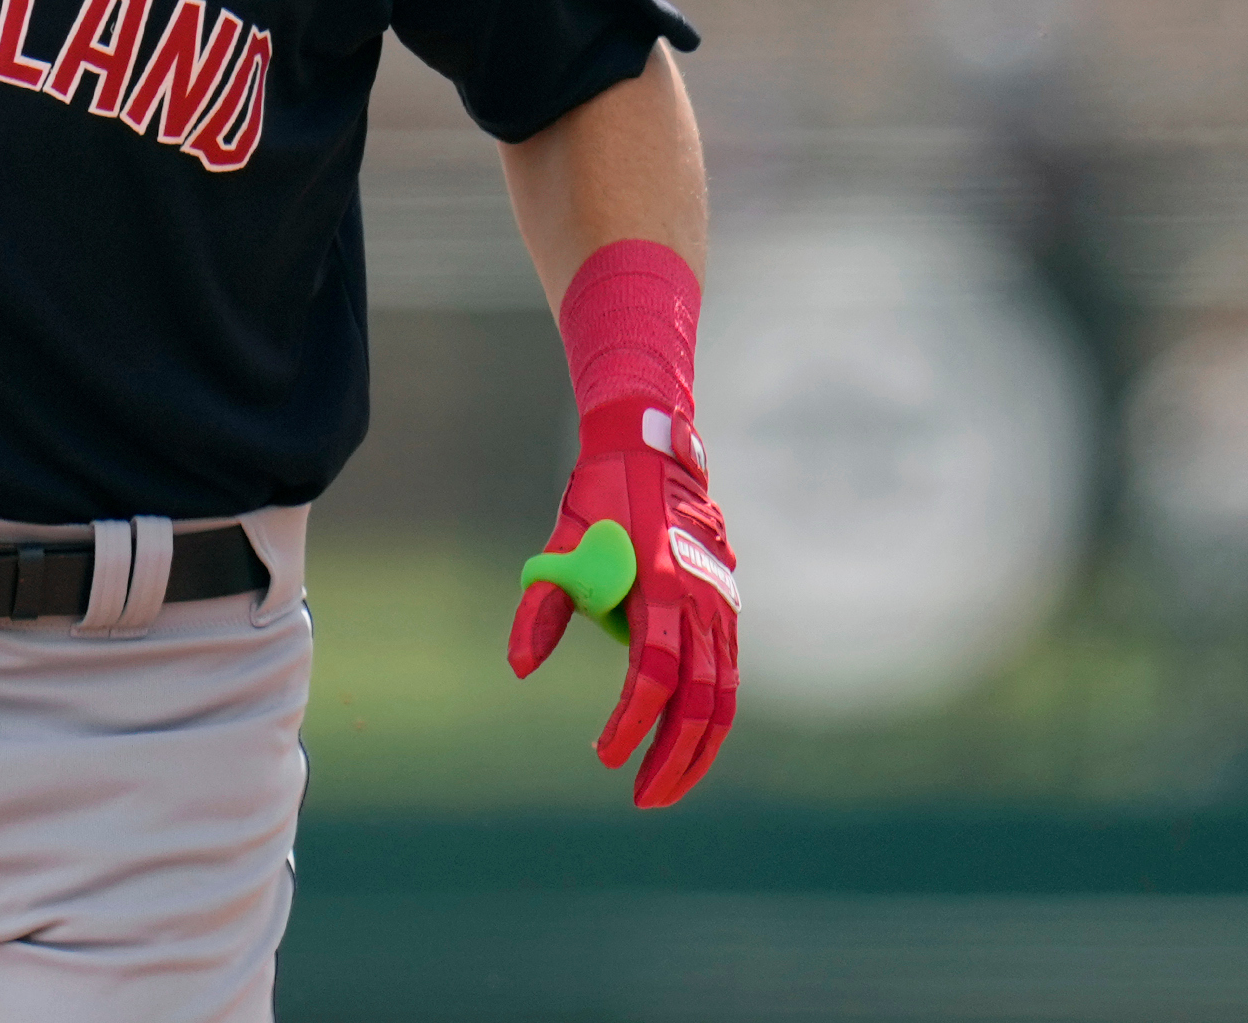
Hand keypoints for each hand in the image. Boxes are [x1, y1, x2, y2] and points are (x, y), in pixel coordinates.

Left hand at [509, 399, 739, 806]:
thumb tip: (519, 670)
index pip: (655, 674)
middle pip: (701, 701)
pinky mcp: (728, 610)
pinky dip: (710, 720)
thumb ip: (540, 608)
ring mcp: (723, 606)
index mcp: (664, 583)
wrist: (652, 449)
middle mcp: (704, 601)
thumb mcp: (559, 546)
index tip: (603, 754)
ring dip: (698, 752)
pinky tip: (684, 748)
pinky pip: (727, 678)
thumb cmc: (598, 500)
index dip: (630, 721)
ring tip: (662, 790)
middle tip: (640, 799)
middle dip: (673, 759)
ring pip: (724, 698)